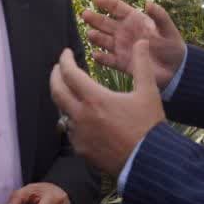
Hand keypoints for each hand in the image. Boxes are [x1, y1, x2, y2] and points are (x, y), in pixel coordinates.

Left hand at [50, 43, 165, 175]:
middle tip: (58, 68)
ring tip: (71, 90)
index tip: (66, 53)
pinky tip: (81, 116)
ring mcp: (79, 134)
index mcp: (95, 99)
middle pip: (56, 91)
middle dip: (55, 76)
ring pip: (62, 111)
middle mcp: (81, 116)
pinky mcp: (81, 149)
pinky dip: (72, 119)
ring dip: (64, 98)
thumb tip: (142, 42)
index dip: (65, 60)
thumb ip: (141, 65)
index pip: (69, 73)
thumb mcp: (148, 92)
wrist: (148, 162)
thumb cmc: (149, 126)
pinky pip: (70, 130)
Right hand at [81, 0, 185, 88]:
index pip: (118, 8)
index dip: (107, 3)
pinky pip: (109, 60)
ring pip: (104, 40)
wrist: (175, 69)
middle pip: (106, 23)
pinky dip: (102, 58)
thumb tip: (148, 2)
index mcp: (135, 20)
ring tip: (91, 34)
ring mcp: (122, 47)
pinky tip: (96, 55)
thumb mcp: (167, 28)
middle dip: (95, 19)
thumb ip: (159, 15)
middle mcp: (124, 32)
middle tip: (85, 14)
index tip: (96, 0)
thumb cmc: (172, 45)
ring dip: (97, 37)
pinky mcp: (122, 63)